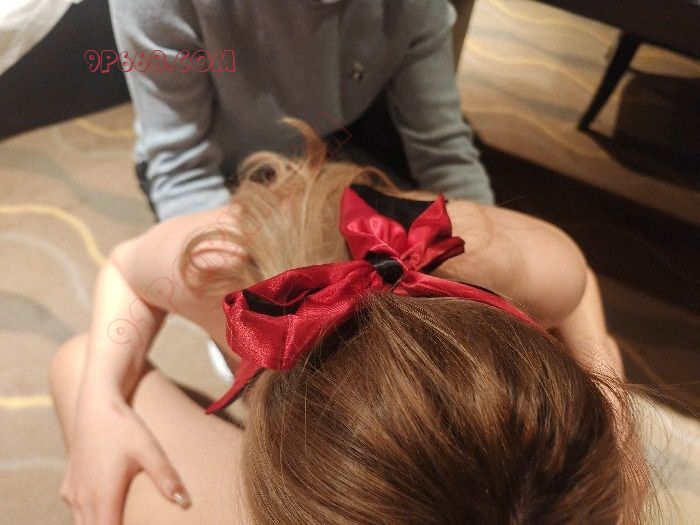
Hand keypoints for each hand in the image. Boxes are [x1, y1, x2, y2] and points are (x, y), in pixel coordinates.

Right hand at [60, 390, 189, 523]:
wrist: (95, 404)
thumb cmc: (124, 426)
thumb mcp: (149, 449)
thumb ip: (166, 476)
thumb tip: (185, 502)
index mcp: (102, 496)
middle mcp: (82, 499)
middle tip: (134, 522)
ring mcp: (72, 493)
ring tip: (123, 519)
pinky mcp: (68, 486)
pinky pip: (77, 513)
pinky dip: (90, 519)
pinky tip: (107, 511)